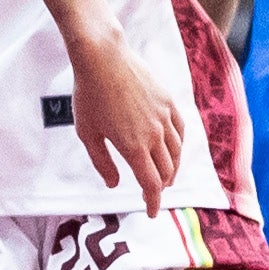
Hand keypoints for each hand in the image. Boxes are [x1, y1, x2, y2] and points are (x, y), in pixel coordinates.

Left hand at [62, 28, 187, 197]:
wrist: (103, 56)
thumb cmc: (89, 94)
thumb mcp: (88, 133)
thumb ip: (102, 162)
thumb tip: (114, 184)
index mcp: (133, 147)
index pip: (151, 185)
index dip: (154, 202)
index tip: (152, 213)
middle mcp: (154, 135)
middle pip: (167, 171)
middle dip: (162, 187)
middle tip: (155, 193)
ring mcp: (164, 117)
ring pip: (177, 152)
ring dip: (173, 168)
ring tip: (166, 175)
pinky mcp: (168, 101)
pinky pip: (181, 130)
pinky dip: (179, 145)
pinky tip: (174, 147)